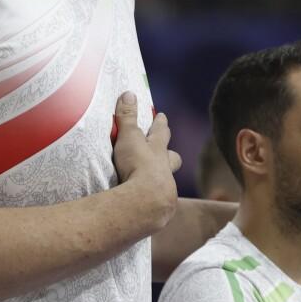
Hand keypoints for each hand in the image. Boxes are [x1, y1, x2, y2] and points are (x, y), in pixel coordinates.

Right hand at [112, 91, 178, 227]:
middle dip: (170, 154)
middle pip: (173, 158)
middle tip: (166, 152)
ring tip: (154, 182)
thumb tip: (128, 93)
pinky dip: (152, 200)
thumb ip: (127, 117)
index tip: (161, 116)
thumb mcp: (129, 137)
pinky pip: (157, 201)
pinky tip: (145, 204)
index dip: (160, 124)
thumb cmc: (138, 165)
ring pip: (167, 180)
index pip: (161, 132)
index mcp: (158, 150)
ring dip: (161, 178)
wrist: (147, 202)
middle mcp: (165, 168)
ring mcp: (164, 188)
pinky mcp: (158, 208)